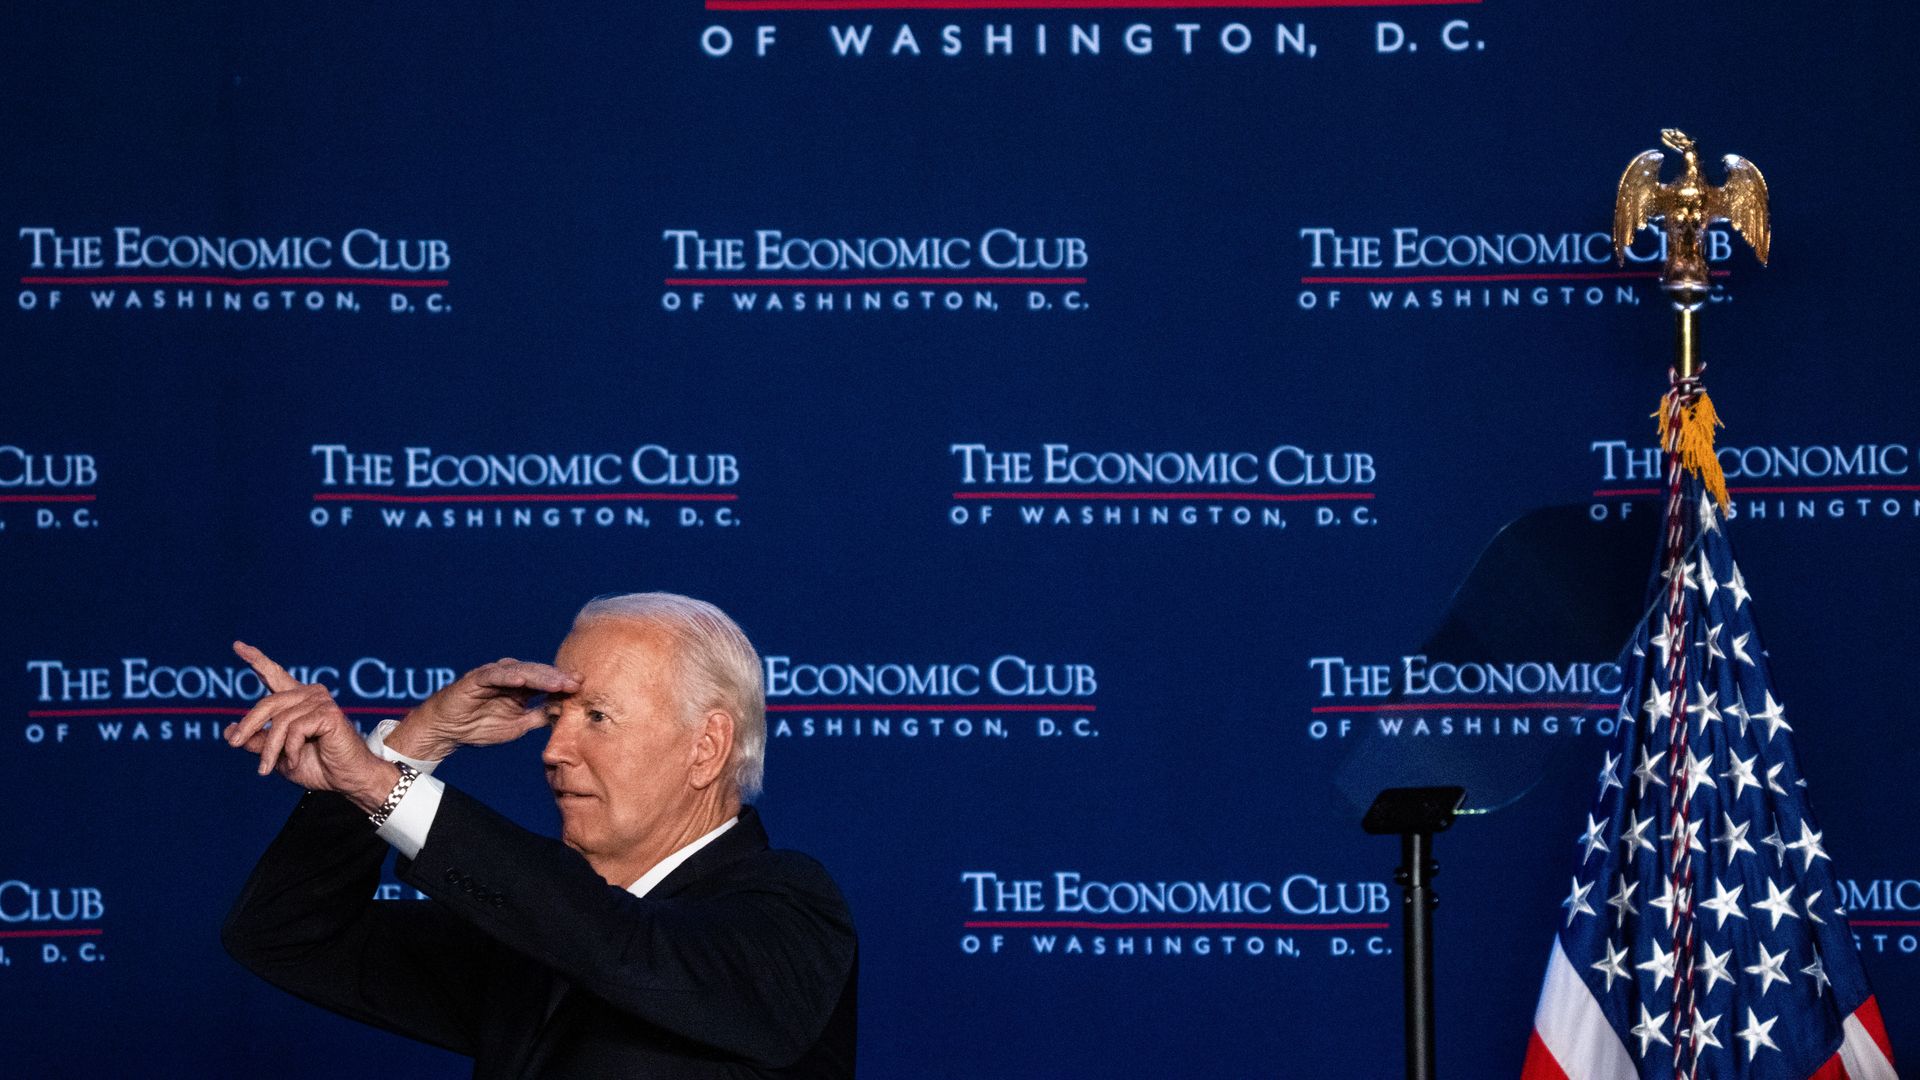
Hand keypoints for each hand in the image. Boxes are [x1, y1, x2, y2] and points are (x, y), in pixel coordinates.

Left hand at [226, 641, 396, 812]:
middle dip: (248, 725)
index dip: (256, 660)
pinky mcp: (328, 713)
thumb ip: (257, 741)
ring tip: (266, 769)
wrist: (346, 779)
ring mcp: (320, 702)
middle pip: (267, 703)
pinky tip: (294, 760)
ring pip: (279, 722)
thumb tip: (229, 731)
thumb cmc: (316, 766)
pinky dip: (289, 750)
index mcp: (297, 701)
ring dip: (270, 750)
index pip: (274, 675)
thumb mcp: (278, 754)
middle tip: (233, 743)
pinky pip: (294, 729)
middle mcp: (310, 695)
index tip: (238, 646)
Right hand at [388, 657, 580, 760]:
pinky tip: (523, 681)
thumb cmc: (480, 726)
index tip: (584, 687)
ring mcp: (494, 675)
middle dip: (559, 678)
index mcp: (521, 687)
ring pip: (522, 671)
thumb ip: (539, 717)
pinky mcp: (476, 678)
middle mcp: (510, 677)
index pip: (547, 682)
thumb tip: (564, 714)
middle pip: (539, 674)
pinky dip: (509, 677)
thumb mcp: (518, 726)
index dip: (565, 684)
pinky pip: (495, 675)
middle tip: (576, 683)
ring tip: (558, 683)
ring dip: (541, 677)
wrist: (447, 731)